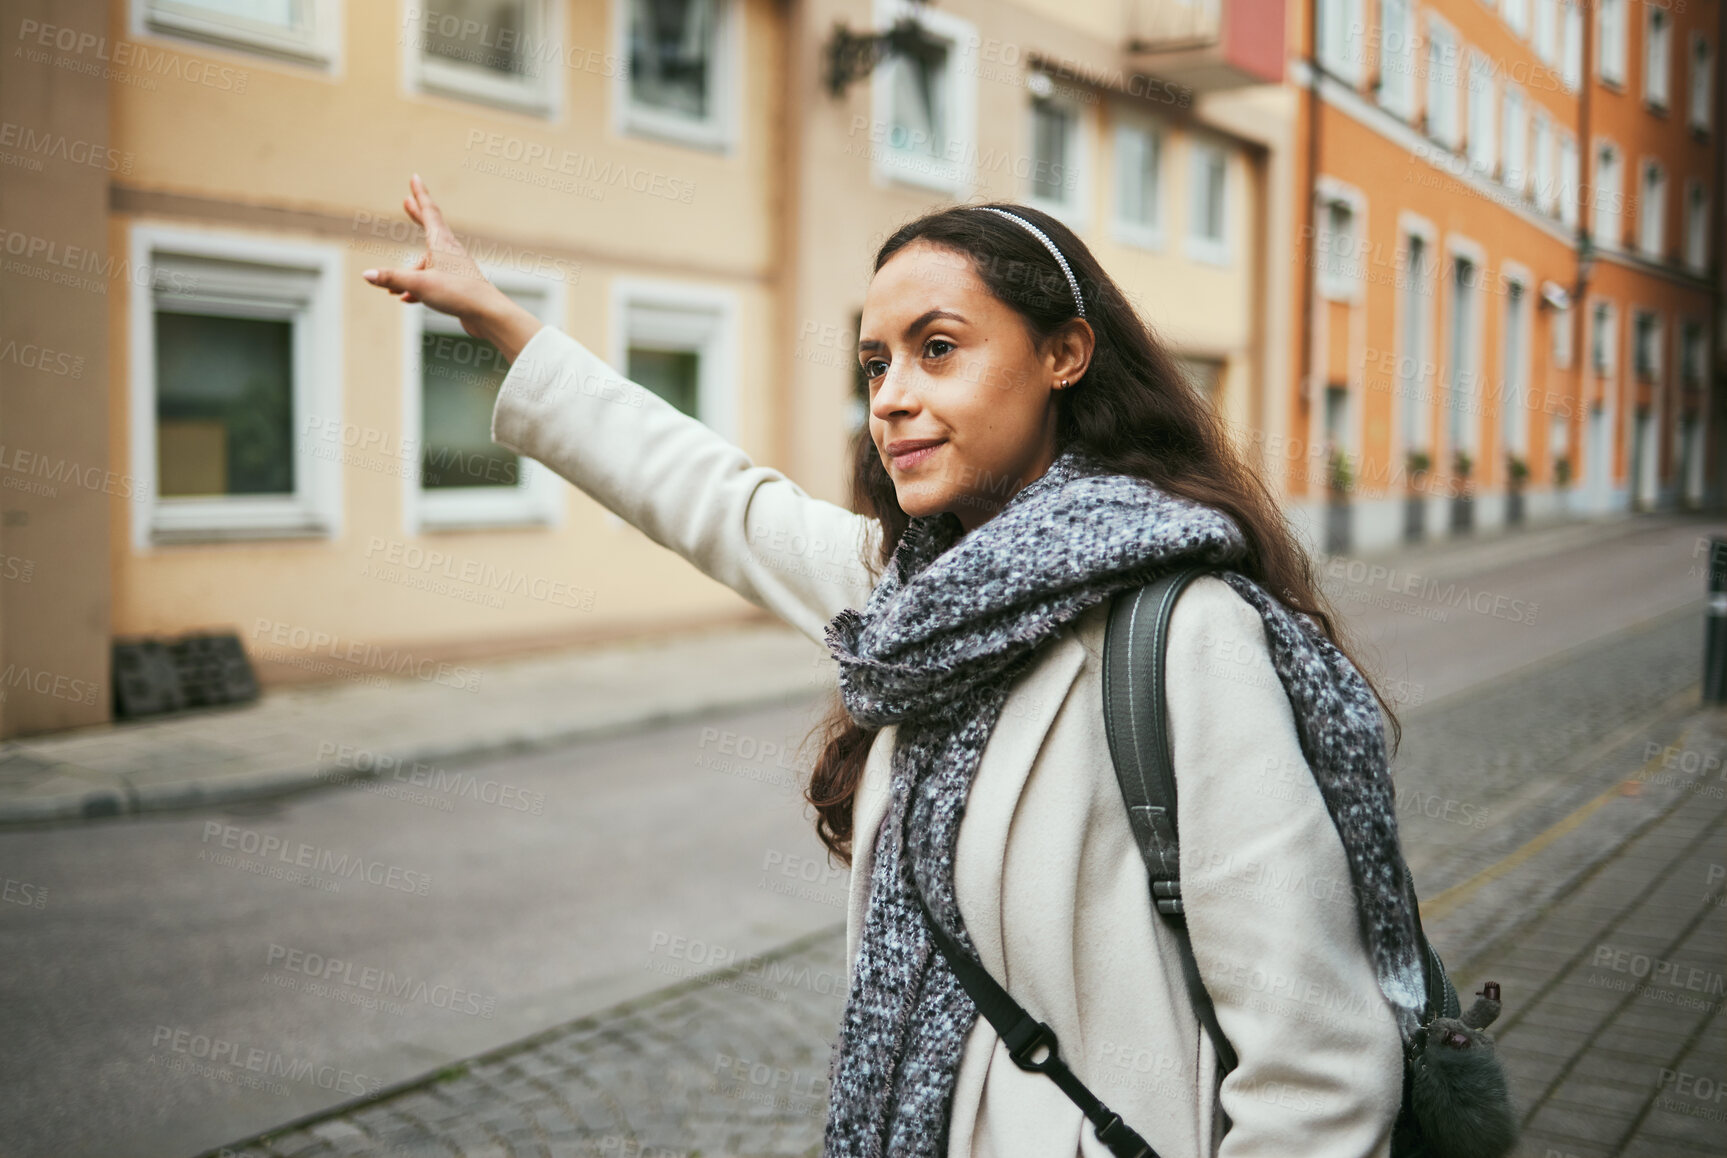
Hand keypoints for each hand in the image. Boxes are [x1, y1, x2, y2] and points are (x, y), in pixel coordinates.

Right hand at [362, 174, 543, 362]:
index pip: (429, 211)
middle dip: (416, 216)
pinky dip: (417, 287)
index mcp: (442, 242)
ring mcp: (454, 267)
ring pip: (426, 263)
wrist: (488, 314)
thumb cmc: (458, 294)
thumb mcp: (419, 285)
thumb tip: (367, 275)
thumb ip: (393, 278)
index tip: (415, 177)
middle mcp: (449, 251)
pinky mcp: (457, 283)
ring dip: (408, 273)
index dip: (419, 194)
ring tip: (393, 290)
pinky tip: (406, 300)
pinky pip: (432, 280)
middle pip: (430, 228)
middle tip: (407, 201)